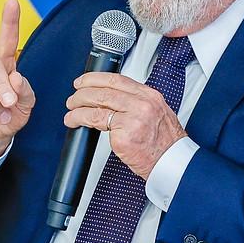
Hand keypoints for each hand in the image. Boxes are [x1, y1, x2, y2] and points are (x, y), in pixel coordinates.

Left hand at [64, 71, 184, 177]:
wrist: (172, 164)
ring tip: (71, 111)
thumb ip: (135, 102)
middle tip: (73, 98)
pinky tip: (75, 121)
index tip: (83, 81)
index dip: (94, 78)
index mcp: (149, 96)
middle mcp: (142, 104)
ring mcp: (133, 118)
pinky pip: (96, 121)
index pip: (116, 79)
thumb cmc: (163, 143)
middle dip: (82, 92)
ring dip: (78, 106)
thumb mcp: (155, 113)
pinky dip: (80, 119)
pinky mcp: (125, 134)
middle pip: (104, 90)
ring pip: (97, 103)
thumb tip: (108, 96)